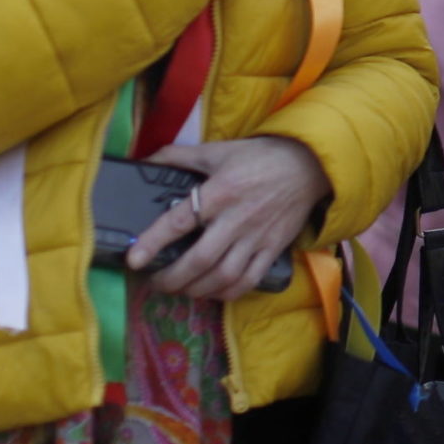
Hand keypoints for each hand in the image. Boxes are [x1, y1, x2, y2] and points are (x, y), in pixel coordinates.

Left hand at [127, 135, 332, 301]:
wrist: (309, 166)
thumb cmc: (261, 157)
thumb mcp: (219, 150)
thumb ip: (179, 156)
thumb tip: (144, 160)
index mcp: (220, 192)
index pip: (180, 220)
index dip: (153, 241)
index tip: (133, 259)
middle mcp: (236, 219)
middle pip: (200, 260)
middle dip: (172, 278)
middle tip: (155, 282)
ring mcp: (256, 238)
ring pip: (222, 276)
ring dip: (196, 289)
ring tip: (180, 289)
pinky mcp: (272, 250)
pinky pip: (248, 281)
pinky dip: (226, 293)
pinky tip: (212, 291)